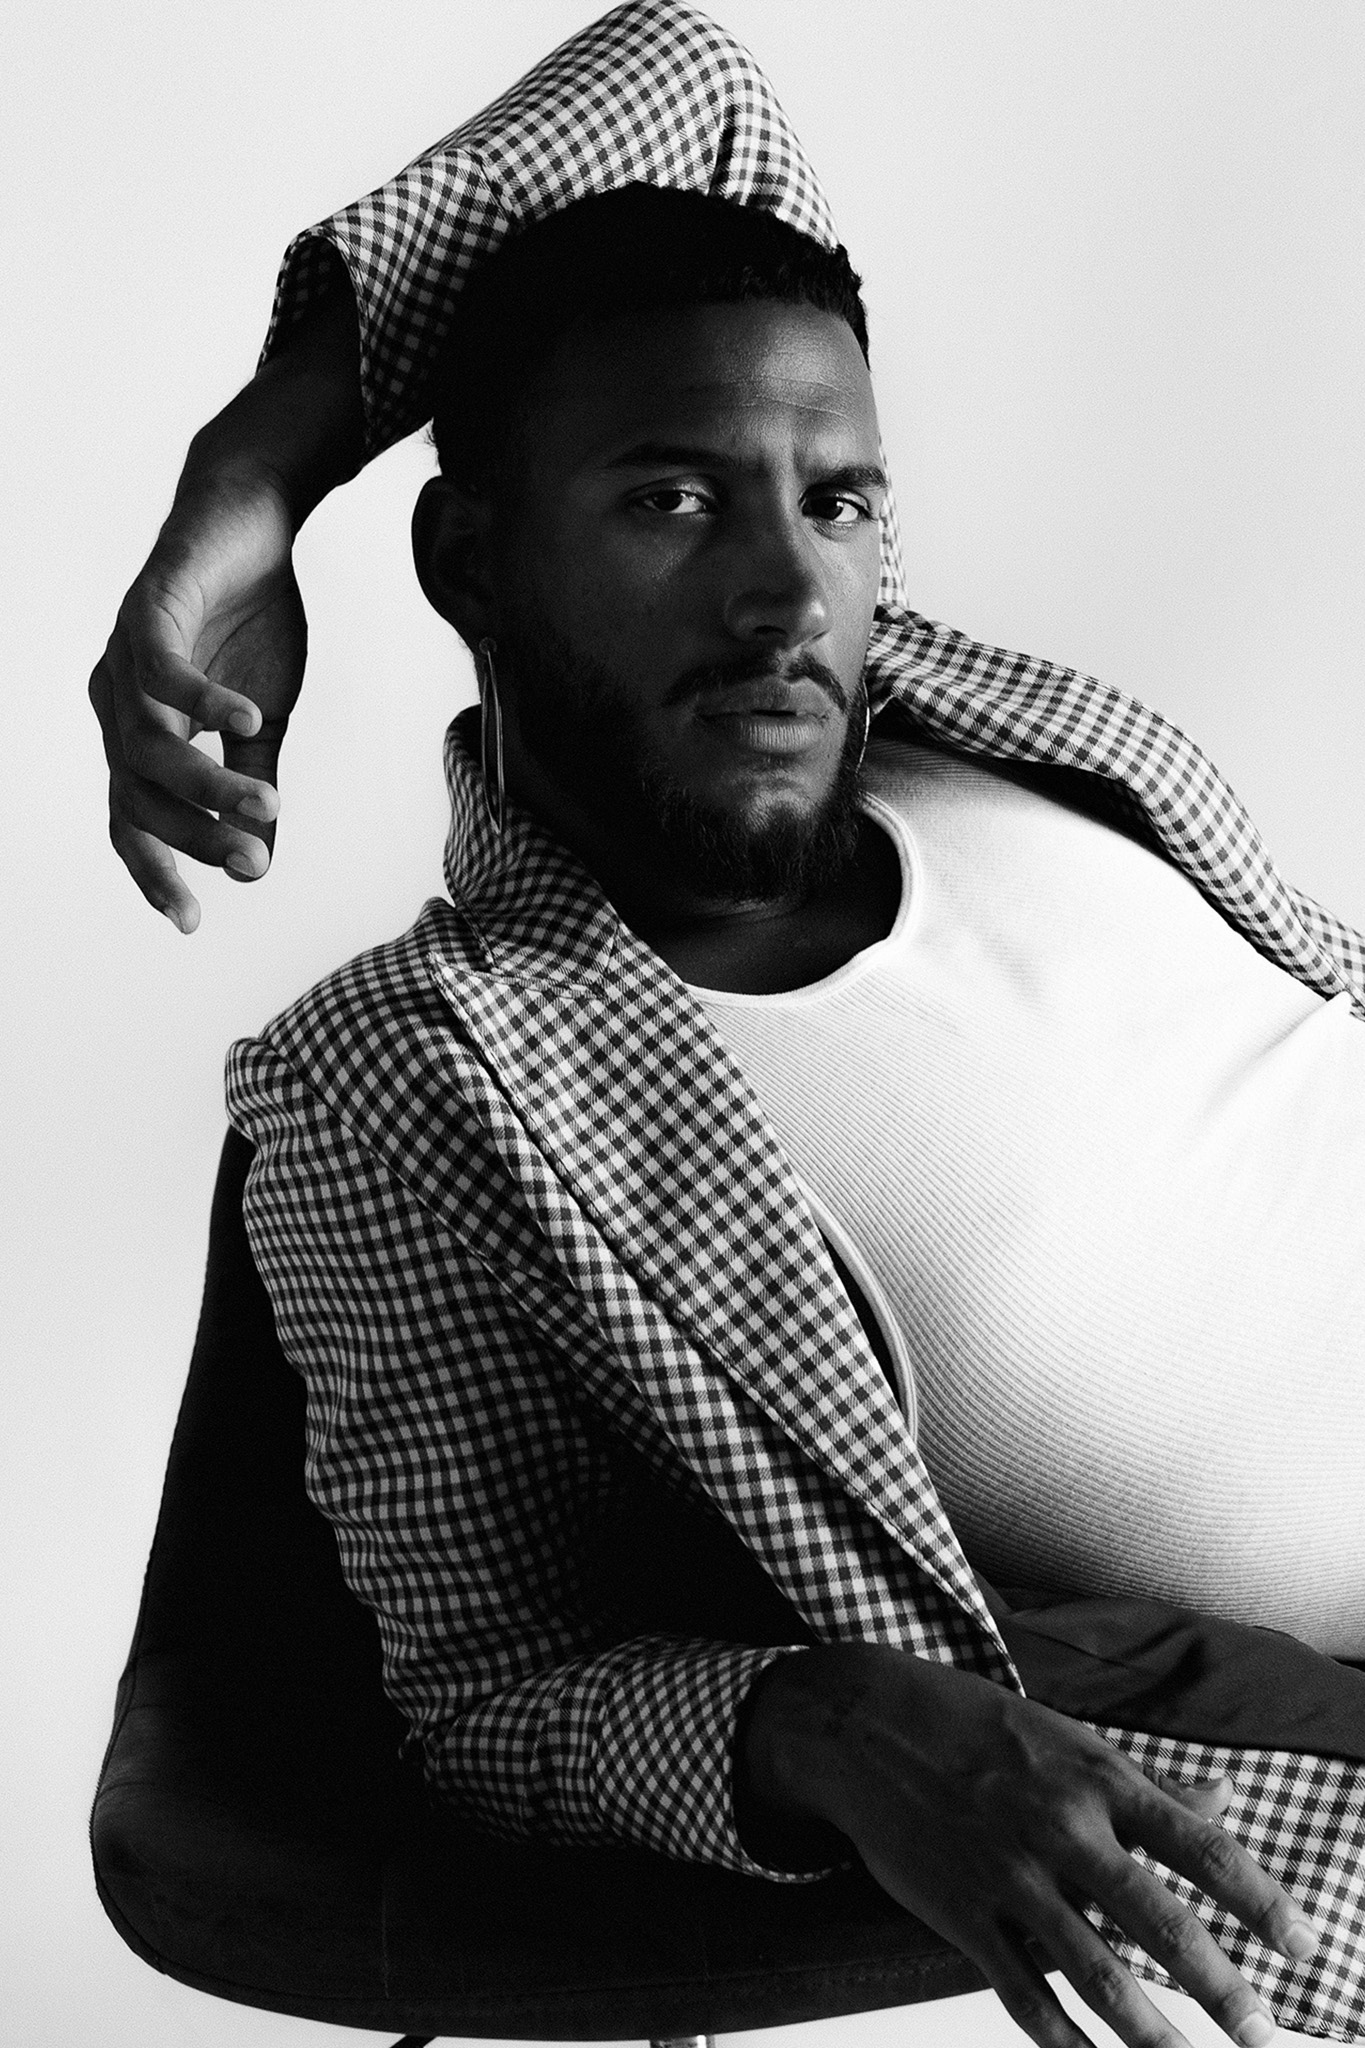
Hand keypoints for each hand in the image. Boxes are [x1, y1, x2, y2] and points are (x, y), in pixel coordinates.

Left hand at [89, 463, 303, 931]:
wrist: (252, 520)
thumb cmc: (252, 619)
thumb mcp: (264, 718)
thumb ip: (254, 783)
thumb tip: (259, 865)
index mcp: (136, 733)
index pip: (131, 820)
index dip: (156, 871)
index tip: (192, 921)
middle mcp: (116, 702)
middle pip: (136, 793)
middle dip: (195, 835)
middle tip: (254, 861)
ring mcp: (126, 656)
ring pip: (148, 744)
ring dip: (208, 783)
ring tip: (266, 803)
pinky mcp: (149, 608)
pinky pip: (165, 671)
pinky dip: (205, 702)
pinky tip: (249, 721)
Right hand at [741, 1644, 1318, 2047]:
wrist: (865, 1725)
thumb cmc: (976, 1726)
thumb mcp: (1071, 1740)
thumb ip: (1146, 1786)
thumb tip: (1223, 1806)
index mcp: (1098, 1779)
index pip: (1202, 1845)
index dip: (1260, 1902)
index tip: (1301, 1947)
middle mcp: (1063, 1829)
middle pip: (1162, 1925)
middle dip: (1223, 1992)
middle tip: (1264, 2035)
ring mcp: (1010, 1876)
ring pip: (1098, 1976)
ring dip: (1154, 2037)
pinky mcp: (963, 1913)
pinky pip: (1024, 1995)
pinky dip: (1065, 2044)